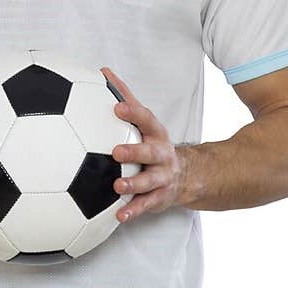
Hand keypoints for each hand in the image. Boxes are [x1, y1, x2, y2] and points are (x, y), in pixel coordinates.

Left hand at [100, 65, 191, 223]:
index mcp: (155, 133)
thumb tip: (103, 71)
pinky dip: (133, 211)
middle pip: (151, 152)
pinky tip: (119, 216)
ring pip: (150, 182)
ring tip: (117, 187)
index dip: (132, 112)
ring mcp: (162, 177)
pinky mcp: (159, 198)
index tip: (116, 107)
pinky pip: (146, 205)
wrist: (185, 175)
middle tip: (116, 151)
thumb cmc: (152, 143)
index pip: (146, 119)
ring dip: (134, 185)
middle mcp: (162, 154)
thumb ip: (124, 97)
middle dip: (135, 151)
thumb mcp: (143, 121)